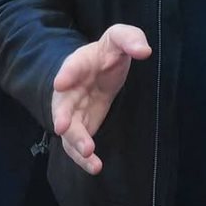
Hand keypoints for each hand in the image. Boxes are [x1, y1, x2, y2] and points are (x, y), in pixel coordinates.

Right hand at [52, 25, 151, 174]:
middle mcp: (70, 90)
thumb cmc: (108, 53)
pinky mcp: (82, 127)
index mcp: (79, 63)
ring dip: (75, 141)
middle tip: (62, 127)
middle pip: (62, 104)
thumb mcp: (119, 38)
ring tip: (88, 152)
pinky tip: (95, 167)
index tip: (61, 83)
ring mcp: (73, 111)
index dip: (66, 74)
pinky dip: (84, 158)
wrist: (100, 68)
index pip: (71, 66)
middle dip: (62, 116)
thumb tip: (144, 51)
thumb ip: (130, 39)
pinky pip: (77, 145)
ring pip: (69, 129)